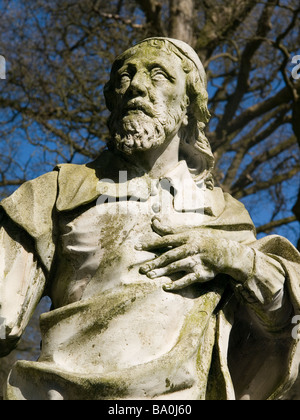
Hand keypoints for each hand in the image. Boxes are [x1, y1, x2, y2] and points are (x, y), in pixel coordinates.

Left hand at [138, 218, 253, 290]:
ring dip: (162, 272)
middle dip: (154, 262)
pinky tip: (166, 287)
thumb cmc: (203, 241)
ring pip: (176, 267)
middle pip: (169, 255)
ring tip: (150, 276)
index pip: (165, 240)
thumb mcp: (188, 233)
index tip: (136, 247)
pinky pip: (188, 279)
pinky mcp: (202, 273)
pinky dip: (177, 284)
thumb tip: (154, 222)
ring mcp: (196, 261)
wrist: (225, 252)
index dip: (150, 243)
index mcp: (186, 238)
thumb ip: (169, 230)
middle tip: (141, 269)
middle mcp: (190, 248)